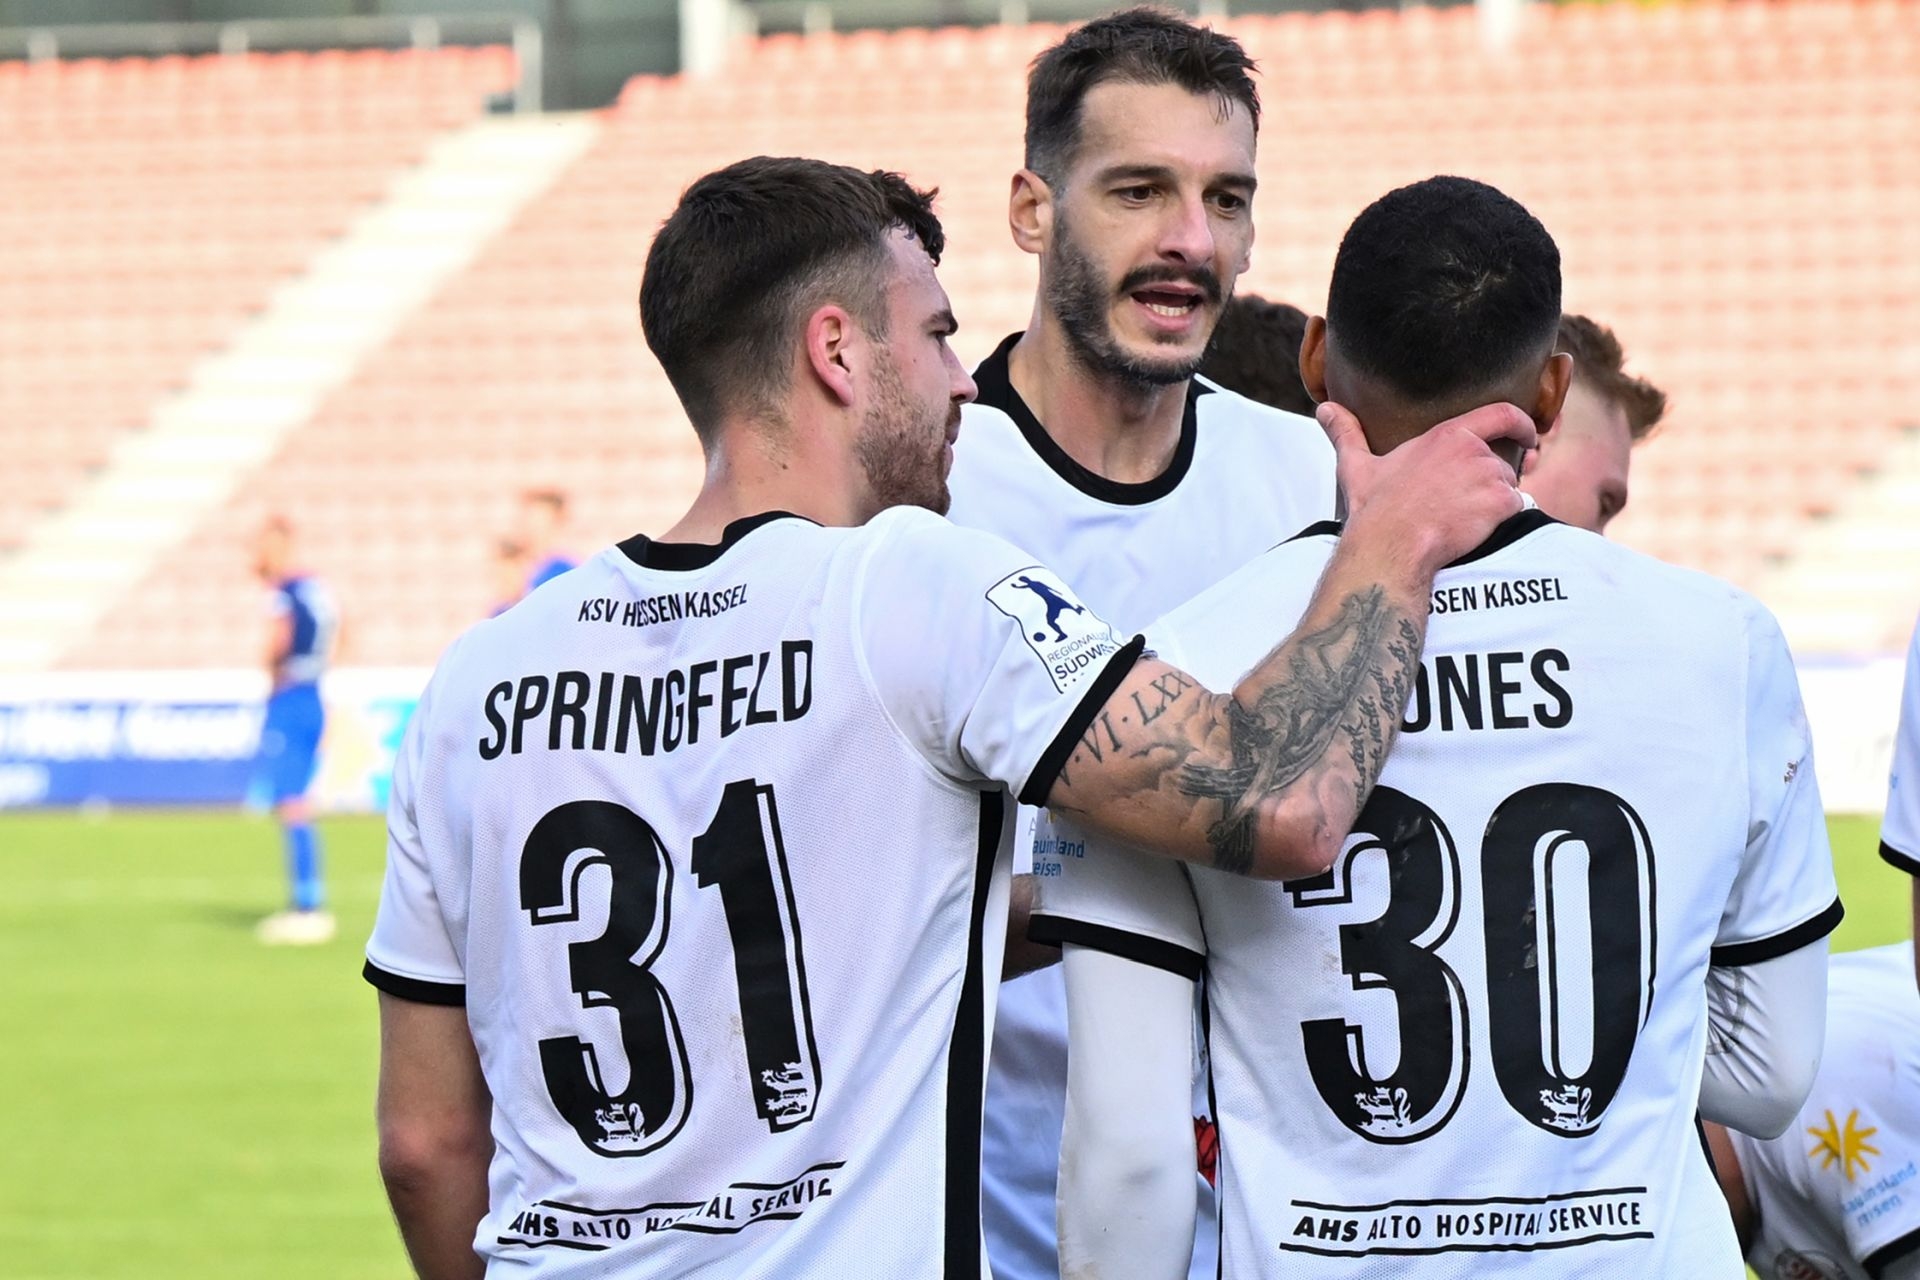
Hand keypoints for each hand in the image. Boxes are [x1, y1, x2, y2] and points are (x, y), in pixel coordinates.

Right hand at [1319, 400, 1535, 573]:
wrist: (1391, 546)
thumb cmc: (1375, 509)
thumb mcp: (1357, 466)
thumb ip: (1346, 433)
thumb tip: (1325, 409)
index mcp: (1446, 435)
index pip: (1501, 414)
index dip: (1522, 423)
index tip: (1529, 434)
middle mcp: (1473, 450)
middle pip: (1502, 461)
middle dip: (1493, 480)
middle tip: (1473, 500)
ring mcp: (1489, 476)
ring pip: (1510, 487)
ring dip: (1496, 502)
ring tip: (1465, 519)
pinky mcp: (1500, 503)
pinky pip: (1516, 508)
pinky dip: (1502, 520)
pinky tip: (1475, 529)